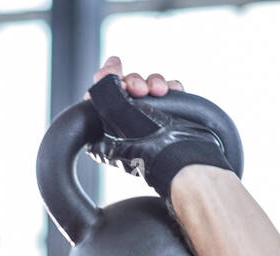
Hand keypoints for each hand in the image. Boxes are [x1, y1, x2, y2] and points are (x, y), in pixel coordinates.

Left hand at [79, 55, 229, 199]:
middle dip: (133, 81)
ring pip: (148, 84)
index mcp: (107, 125)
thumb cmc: (145, 149)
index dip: (107, 78)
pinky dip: (172, 87)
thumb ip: (104, 97)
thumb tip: (98, 80)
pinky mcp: (169, 114)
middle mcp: (126, 120)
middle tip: (139, 90)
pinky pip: (169, 90)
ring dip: (153, 81)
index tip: (115, 72)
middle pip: (126, 84)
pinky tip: (173, 91)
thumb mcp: (114, 121)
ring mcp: (148, 116)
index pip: (101, 93)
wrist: (180, 158)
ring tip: (160, 91)